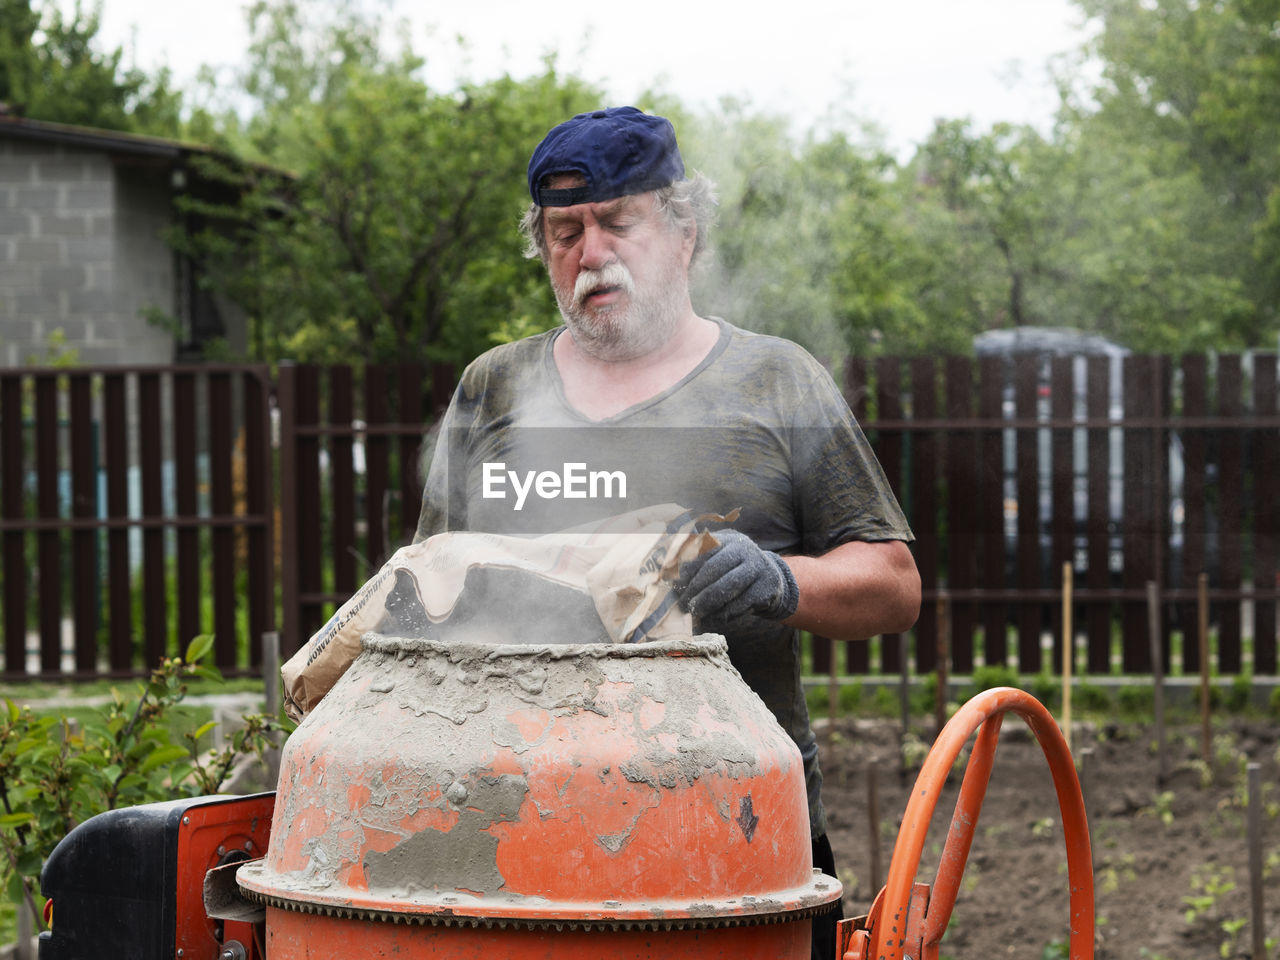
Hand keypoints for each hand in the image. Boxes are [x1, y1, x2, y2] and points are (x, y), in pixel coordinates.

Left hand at [674, 529, 798, 625]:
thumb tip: (668, 579)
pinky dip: (723, 613)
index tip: (673, 584)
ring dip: (707, 603)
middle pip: (714, 569)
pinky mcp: (766, 587)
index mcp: (728, 538)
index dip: (685, 568)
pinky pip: (741, 603)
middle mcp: (744, 549)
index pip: (702, 550)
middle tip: (682, 604)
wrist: (771, 579)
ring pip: (728, 587)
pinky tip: (712, 617)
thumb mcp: (719, 558)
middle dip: (695, 589)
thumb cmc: (733, 570)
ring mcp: (758, 567)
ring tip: (694, 612)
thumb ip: (697, 563)